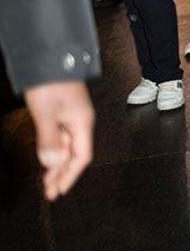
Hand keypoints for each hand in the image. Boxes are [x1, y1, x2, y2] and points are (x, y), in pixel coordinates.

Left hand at [24, 82, 94, 200]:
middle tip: (50, 192)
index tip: (59, 191)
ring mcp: (72, 117)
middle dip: (63, 174)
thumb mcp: (46, 113)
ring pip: (67, 147)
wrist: (51, 58)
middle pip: (75, 154)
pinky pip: (61, 137)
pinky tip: (47, 157)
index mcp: (82, 123)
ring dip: (57, 164)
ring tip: (46, 180)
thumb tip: (54, 163)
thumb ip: (50, 139)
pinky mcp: (63, 112)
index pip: (81, 157)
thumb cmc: (50, 85)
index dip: (70, 175)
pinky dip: (54, 151)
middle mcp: (80, 122)